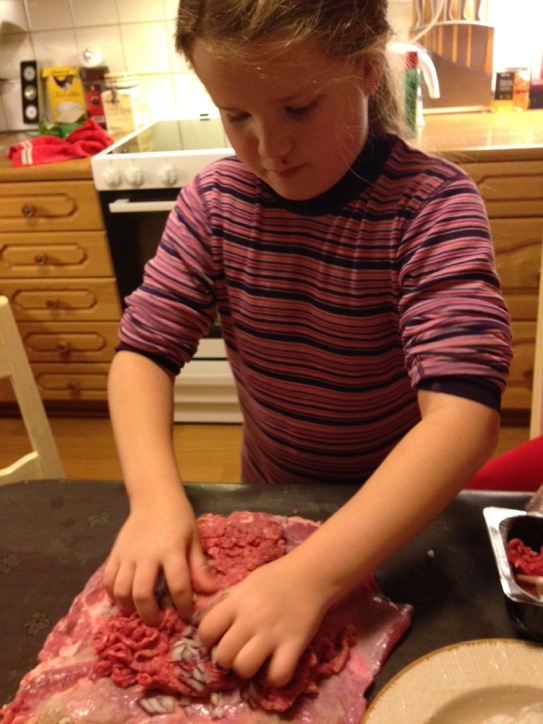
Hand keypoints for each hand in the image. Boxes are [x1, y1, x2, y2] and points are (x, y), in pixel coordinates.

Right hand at [104, 492, 215, 624]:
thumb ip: (199, 566)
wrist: (154, 497)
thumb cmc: (178, 517)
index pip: (178, 586)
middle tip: (158, 622)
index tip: (188, 616)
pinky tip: (123, 601)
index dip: (184, 606)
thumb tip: (211, 592)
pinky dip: (113, 595)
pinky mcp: (115, 553)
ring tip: (139, 613)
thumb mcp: (194, 539)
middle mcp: (147, 555)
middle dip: (150, 614)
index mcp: (171, 550)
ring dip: (130, 608)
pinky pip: (109, 580)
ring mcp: (128, 554)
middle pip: (143, 594)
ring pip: (122, 590)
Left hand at [197, 554, 330, 685]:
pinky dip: (275, 677)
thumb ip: (228, 601)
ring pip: (244, 668)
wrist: (311, 574)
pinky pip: (278, 675)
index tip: (217, 639)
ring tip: (255, 660)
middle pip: (223, 655)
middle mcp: (251, 619)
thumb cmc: (276, 577)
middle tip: (237, 652)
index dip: (208, 639)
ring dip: (247, 669)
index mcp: (237, 601)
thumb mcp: (246, 583)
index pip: (206, 630)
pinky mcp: (294, 644)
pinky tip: (276, 666)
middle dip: (226, 659)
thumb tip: (204, 616)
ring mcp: (273, 633)